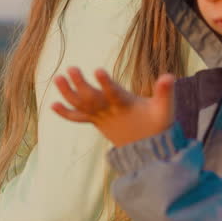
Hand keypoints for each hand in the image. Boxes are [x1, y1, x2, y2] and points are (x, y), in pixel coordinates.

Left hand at [51, 67, 175, 146]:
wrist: (147, 152)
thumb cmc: (157, 126)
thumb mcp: (165, 110)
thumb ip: (165, 92)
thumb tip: (170, 76)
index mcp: (126, 106)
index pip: (115, 94)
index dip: (107, 83)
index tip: (98, 70)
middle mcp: (110, 113)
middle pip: (92, 99)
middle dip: (80, 84)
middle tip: (71, 68)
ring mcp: (101, 118)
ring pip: (82, 106)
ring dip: (68, 94)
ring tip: (58, 78)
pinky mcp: (96, 122)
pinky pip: (78, 118)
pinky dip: (65, 113)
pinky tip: (52, 105)